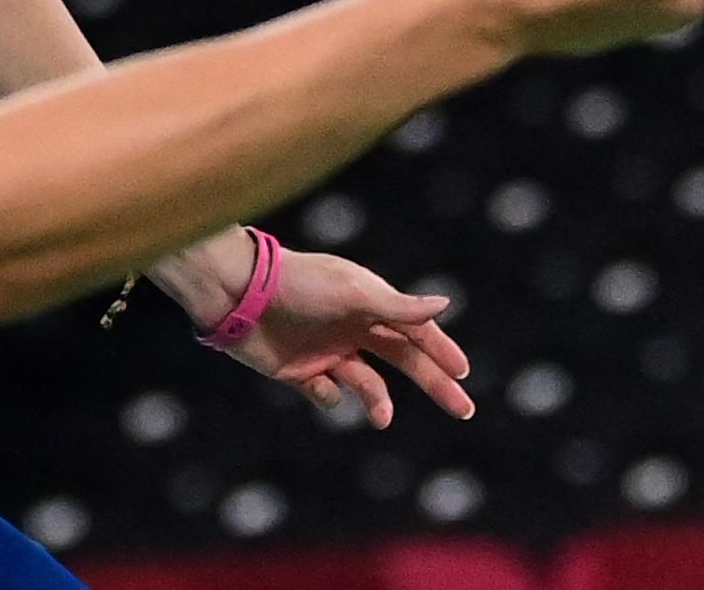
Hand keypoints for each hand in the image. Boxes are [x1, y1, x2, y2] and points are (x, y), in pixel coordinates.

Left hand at [218, 247, 473, 426]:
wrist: (239, 295)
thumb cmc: (300, 286)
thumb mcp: (353, 294)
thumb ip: (398, 307)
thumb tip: (446, 303)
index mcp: (369, 304)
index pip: (415, 331)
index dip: (441, 351)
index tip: (463, 373)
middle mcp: (352, 327)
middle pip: (402, 360)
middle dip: (432, 383)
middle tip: (462, 409)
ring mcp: (326, 350)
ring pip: (366, 382)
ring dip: (379, 400)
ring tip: (382, 418)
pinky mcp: (298, 371)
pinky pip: (325, 393)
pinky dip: (329, 397)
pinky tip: (324, 387)